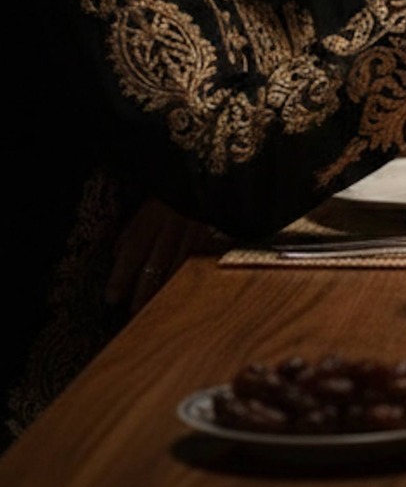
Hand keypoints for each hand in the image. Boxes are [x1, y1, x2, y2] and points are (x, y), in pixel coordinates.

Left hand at [107, 198, 221, 313]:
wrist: (205, 174)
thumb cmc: (170, 191)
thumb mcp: (147, 204)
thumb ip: (132, 229)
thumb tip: (115, 254)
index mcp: (154, 212)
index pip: (133, 248)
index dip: (121, 275)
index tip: (111, 297)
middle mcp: (174, 221)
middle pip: (156, 261)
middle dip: (143, 289)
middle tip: (133, 312)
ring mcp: (195, 227)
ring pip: (178, 263)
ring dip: (165, 288)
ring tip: (155, 308)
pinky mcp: (212, 231)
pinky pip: (199, 258)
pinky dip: (187, 276)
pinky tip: (180, 291)